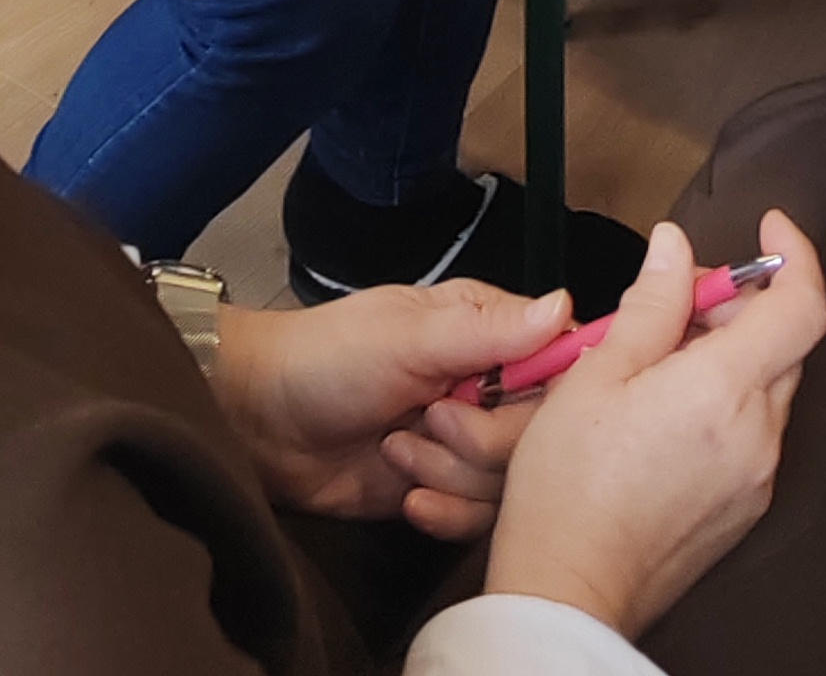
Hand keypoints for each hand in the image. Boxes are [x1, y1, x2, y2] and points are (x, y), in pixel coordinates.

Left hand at [211, 276, 569, 530]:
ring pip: (508, 481)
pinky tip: (409, 496)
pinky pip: (477, 518)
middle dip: (482, 440)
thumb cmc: (325, 359)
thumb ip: (486, 331)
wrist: (262, 426)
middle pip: (536, 434)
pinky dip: (445, 513)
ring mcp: (463, 441)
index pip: (556, 361)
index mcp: (484, 329)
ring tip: (400, 451)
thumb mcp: (406, 338)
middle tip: (429, 421)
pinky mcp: (443, 488)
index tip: (505, 400)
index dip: (546, 391)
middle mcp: (483, 385)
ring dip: (453, 475)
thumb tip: (562, 306)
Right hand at [486, 214, 825, 642]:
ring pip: (767, 388)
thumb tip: (677, 248)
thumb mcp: (598, 372)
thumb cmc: (570, 485)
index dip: (794, 257)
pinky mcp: (744, 509)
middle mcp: (758, 436)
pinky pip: (754, 433)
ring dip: (731, 353)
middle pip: (784, 344)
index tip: (768, 227)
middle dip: (742, 304)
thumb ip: (651, 303)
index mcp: (725, 391)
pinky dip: (726, 401)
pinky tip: (666, 407)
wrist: (569, 590)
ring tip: (657, 357)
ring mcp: (756, 478)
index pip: (803, 308)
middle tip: (677, 297)